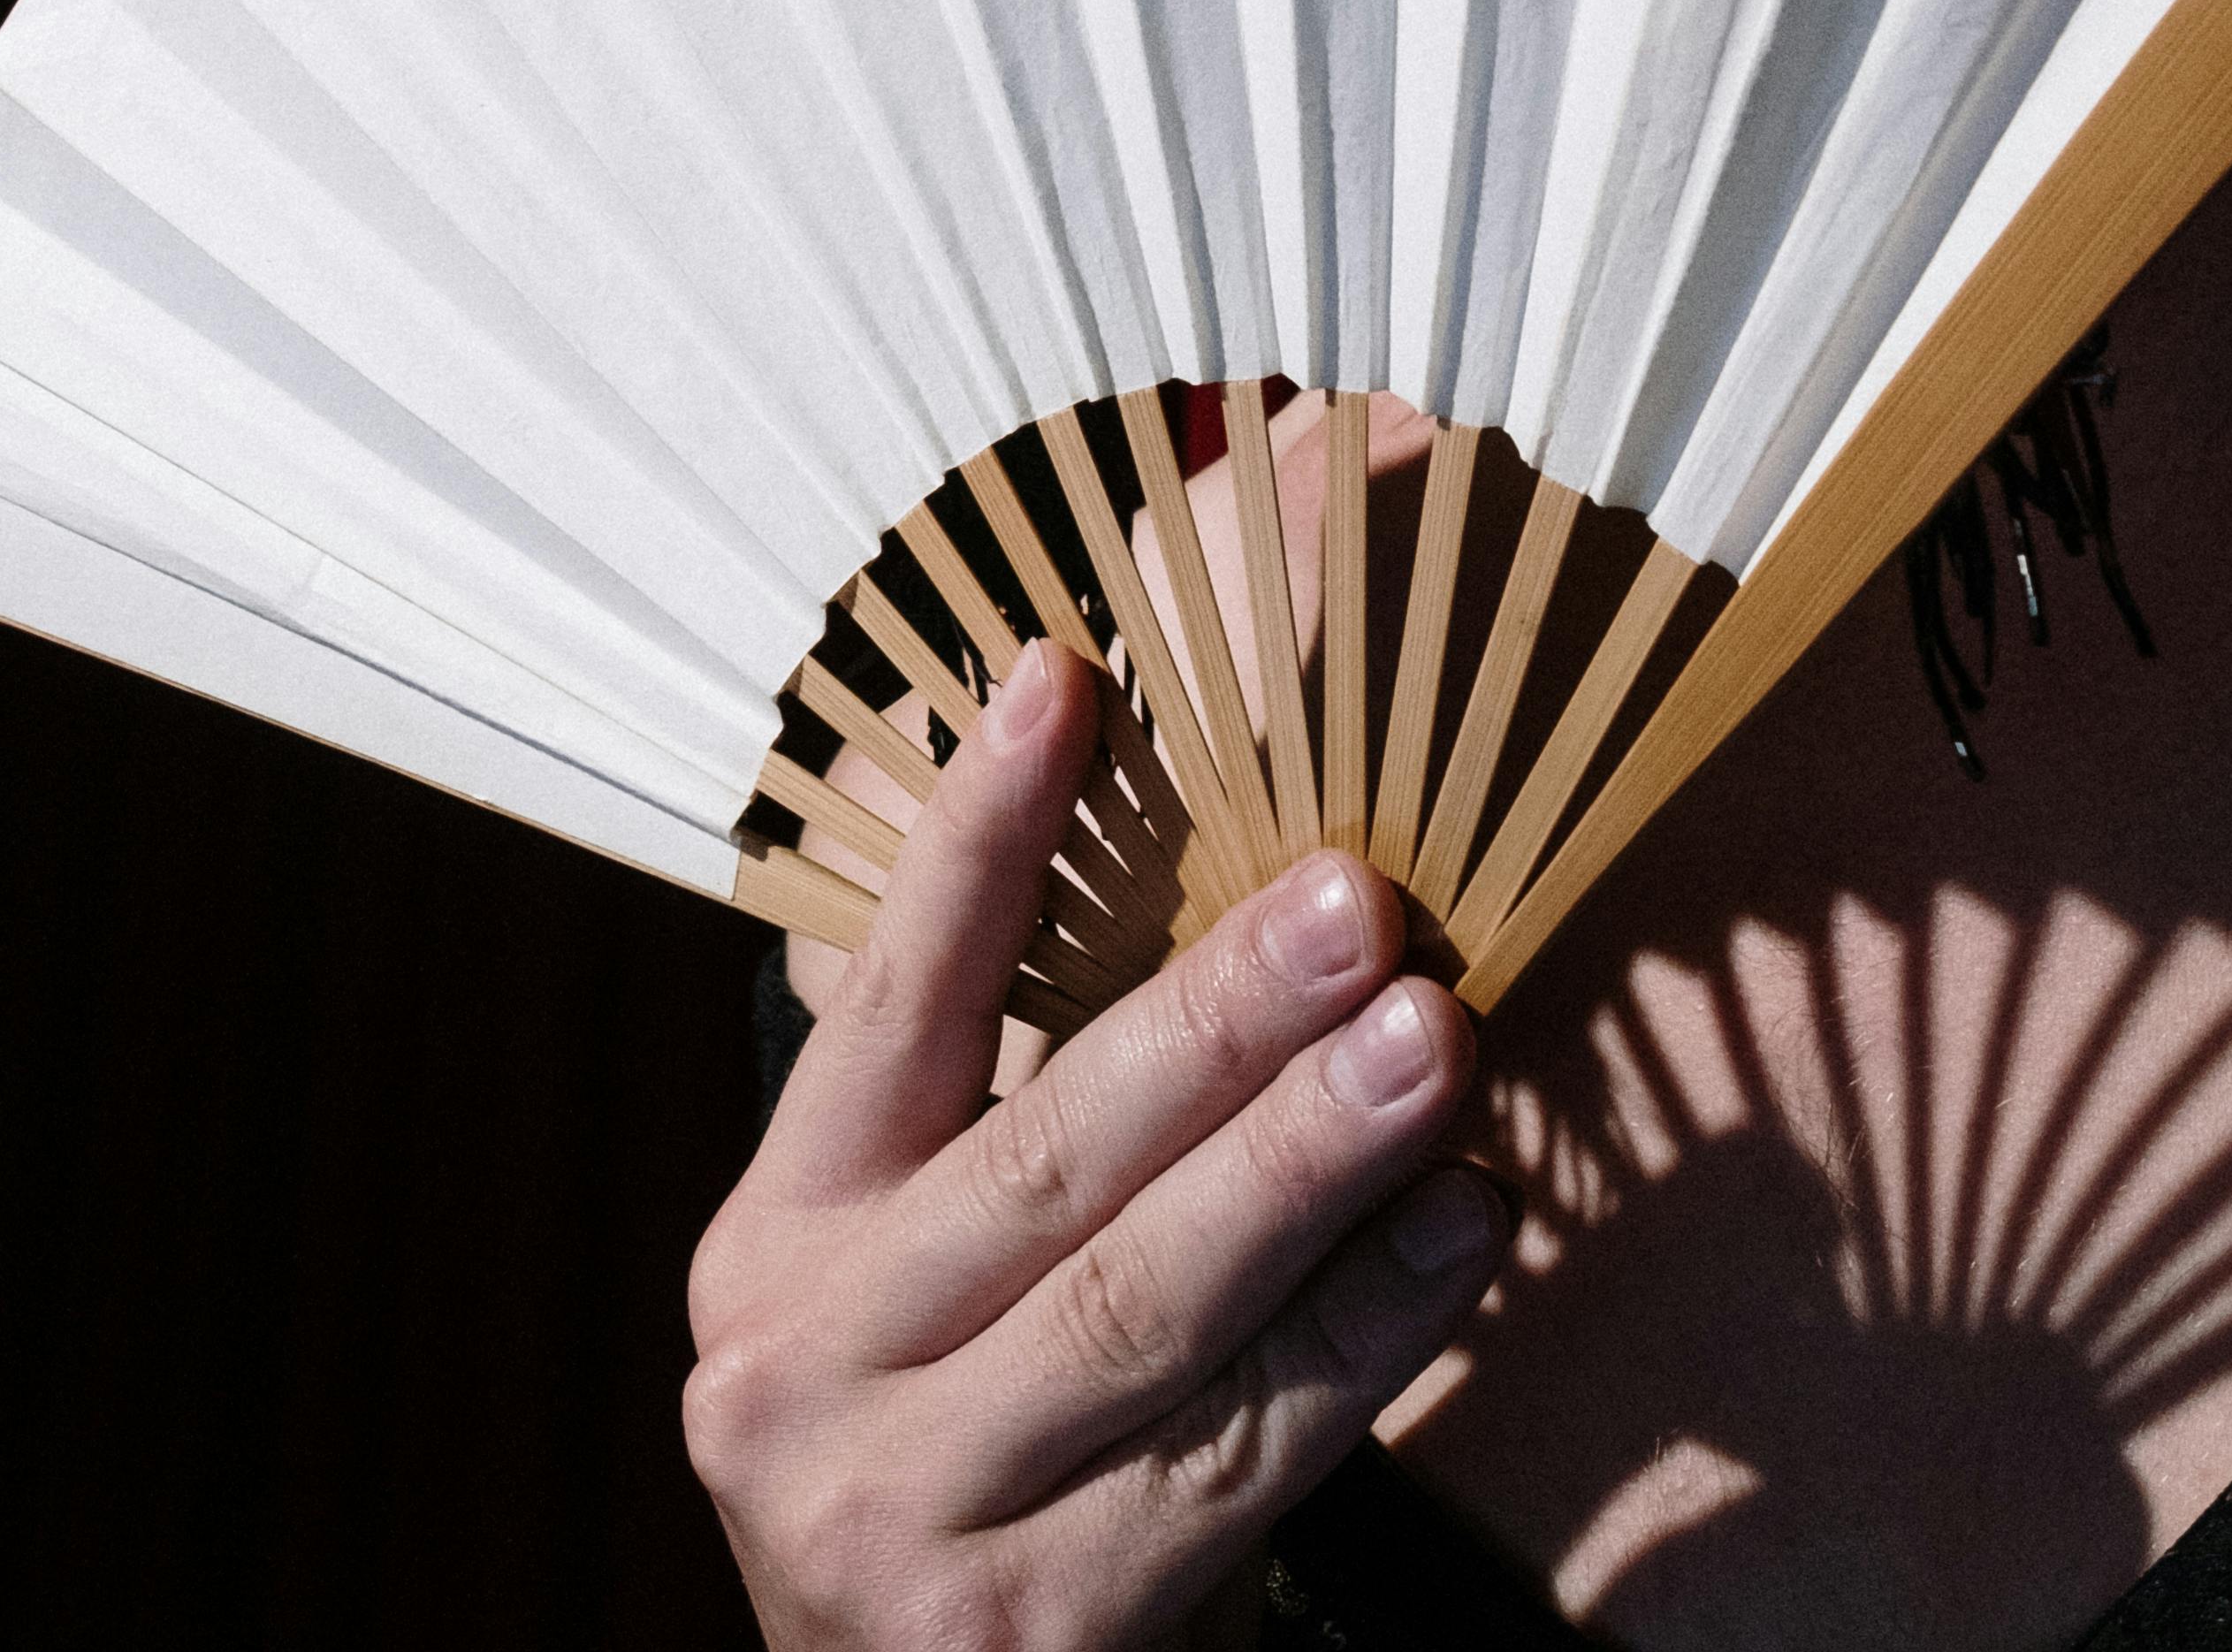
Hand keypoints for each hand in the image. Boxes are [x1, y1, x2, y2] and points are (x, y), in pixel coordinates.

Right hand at [688, 640, 1500, 1646]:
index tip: (1062, 675)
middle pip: (1046, 1161)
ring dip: (1311, 1160)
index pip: (880, 1010)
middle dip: (1216, 1014)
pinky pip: (1237, 1451)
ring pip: (1146, 1305)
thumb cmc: (969, 1468)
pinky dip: (1365, 1331)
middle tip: (1358, 898)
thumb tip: (1195, 869)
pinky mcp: (1028, 1638)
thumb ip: (1010, 1118)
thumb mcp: (927, 1297)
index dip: (973, 843)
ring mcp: (904, 1518)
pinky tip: (1458, 1227)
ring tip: (1437, 1041)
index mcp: (773, 1256)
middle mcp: (802, 1379)